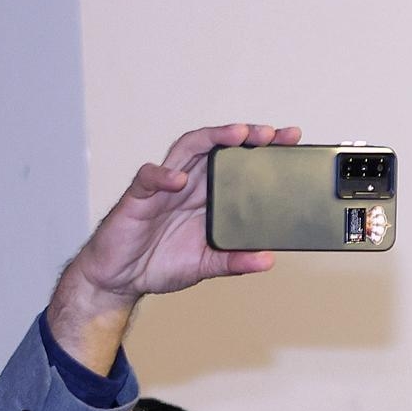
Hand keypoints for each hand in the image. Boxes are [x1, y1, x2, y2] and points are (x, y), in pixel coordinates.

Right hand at [44, 123, 300, 377]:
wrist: (121, 278)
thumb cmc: (160, 262)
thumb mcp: (206, 265)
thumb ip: (235, 261)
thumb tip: (268, 260)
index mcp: (206, 198)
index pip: (235, 164)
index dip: (260, 151)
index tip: (290, 141)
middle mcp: (188, 186)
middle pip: (216, 149)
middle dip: (244, 136)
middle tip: (271, 132)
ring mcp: (163, 188)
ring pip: (186, 150)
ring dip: (211, 139)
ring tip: (236, 135)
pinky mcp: (138, 198)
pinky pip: (149, 178)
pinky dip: (163, 176)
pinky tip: (178, 179)